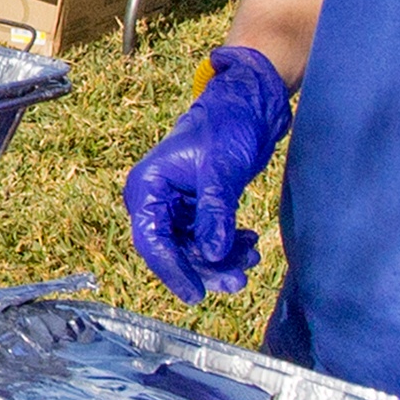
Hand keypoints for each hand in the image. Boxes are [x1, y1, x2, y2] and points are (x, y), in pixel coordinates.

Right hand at [123, 45, 290, 301]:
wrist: (245, 106)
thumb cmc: (226, 126)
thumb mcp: (222, 170)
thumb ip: (214, 212)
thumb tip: (211, 255)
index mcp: (148, 185)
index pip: (152, 239)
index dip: (173, 270)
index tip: (197, 293)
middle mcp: (155, 198)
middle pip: (173, 249)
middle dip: (206, 267)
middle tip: (237, 279)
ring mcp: (174, 205)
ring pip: (192, 248)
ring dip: (221, 258)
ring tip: (251, 254)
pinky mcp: (193, 208)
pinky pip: (206, 238)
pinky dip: (227, 244)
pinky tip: (249, 241)